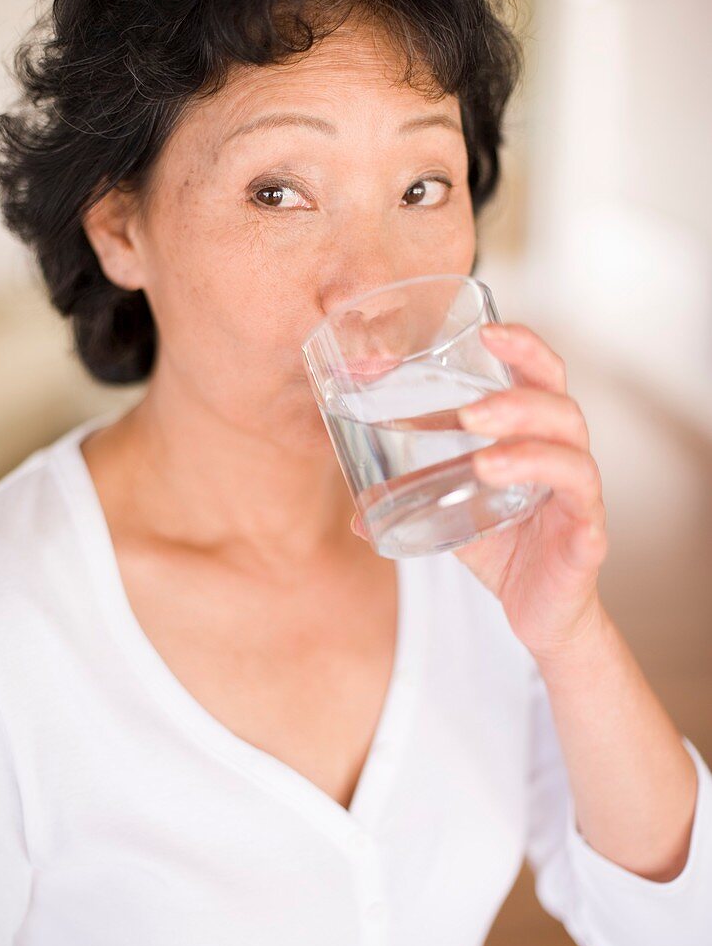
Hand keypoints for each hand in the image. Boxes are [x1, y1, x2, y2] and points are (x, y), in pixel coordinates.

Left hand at [352, 321, 608, 658]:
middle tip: (470, 408)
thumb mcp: (455, 514)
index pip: (540, 377)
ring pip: (570, 446)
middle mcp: (564, 455)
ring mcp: (580, 493)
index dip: (522, 347)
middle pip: (559, 401)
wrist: (541, 616)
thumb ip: (416, 500)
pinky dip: (542, 477)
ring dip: (524, 437)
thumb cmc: (505, 550)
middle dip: (518, 390)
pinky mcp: (588, 532)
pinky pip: (578, 493)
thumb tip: (356, 513)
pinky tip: (499, 476)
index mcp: (535, 438)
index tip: (487, 329)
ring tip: (479, 448)